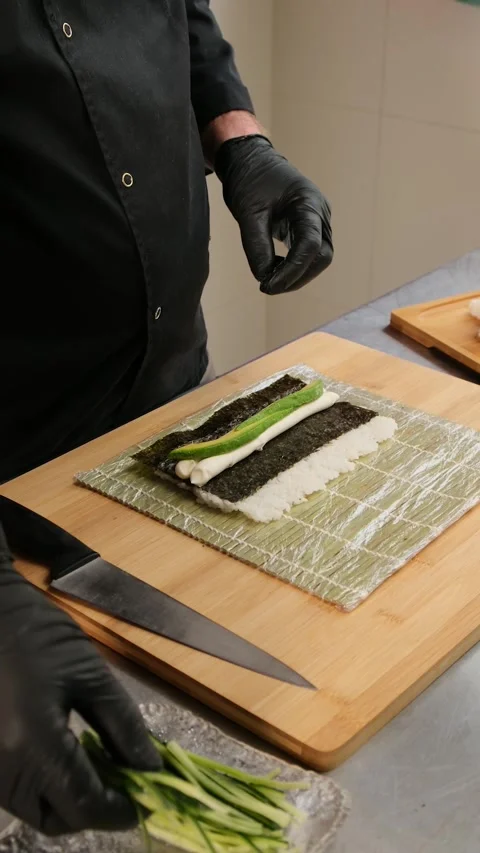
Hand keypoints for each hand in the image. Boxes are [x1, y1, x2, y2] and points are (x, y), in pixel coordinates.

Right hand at [0, 529, 159, 835]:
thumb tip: (150, 768)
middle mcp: (4, 769)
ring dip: (72, 799)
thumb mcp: (90, 674)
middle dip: (96, 808)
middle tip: (126, 780)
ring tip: (101, 763)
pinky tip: (69, 755)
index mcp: (33, 745)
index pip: (85, 805)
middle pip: (59, 819)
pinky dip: (48, 786)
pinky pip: (20, 792)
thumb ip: (124, 726)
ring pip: (37, 810)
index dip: (122, 808)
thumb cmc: (37, 634)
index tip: (148, 796)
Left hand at [215, 135, 332, 294]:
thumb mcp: (247, 212)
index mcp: (308, 203)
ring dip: (297, 275)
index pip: (310, 245)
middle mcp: (319, 213)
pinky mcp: (309, 228)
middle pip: (321, 256)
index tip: (269, 286)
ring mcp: (318, 221)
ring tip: (270, 280)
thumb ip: (256, 245)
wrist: (251, 162)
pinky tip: (274, 270)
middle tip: (268, 287)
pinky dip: (294, 267)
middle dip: (297, 277)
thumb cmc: (250, 180)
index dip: (292, 270)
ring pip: (318, 258)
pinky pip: (309, 254)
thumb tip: (264, 277)